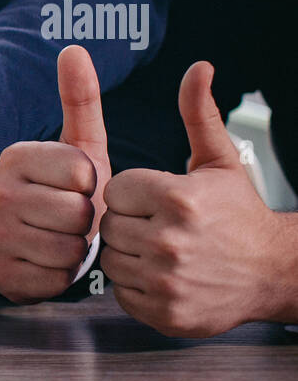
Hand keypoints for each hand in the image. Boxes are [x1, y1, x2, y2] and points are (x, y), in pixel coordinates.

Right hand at [0, 45, 109, 302]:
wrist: (37, 243)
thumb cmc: (68, 192)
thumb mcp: (81, 145)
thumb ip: (80, 99)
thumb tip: (74, 48)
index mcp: (16, 157)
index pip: (82, 173)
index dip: (93, 186)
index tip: (79, 187)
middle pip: (75, 213)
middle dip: (86, 221)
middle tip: (73, 219)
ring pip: (67, 248)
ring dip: (76, 250)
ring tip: (63, 239)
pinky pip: (53, 278)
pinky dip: (61, 276)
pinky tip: (50, 263)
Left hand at [100, 61, 293, 336]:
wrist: (271, 271)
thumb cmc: (238, 213)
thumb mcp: (220, 160)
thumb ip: (198, 114)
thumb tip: (197, 68)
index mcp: (177, 199)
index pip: (115, 191)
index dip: (133, 194)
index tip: (157, 200)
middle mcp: (170, 240)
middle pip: (109, 225)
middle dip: (129, 223)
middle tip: (159, 226)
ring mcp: (166, 280)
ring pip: (111, 260)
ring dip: (129, 254)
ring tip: (161, 249)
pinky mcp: (164, 312)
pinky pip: (121, 293)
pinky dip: (136, 286)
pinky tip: (163, 275)